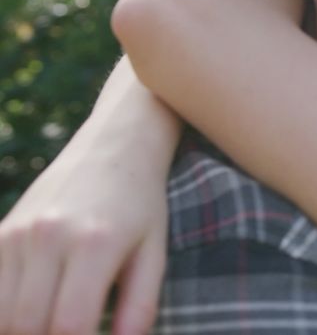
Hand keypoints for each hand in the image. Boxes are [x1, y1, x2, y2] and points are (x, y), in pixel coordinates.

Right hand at [0, 60, 176, 334]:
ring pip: (1, 314)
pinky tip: (29, 312)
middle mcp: (49, 237)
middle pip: (27, 324)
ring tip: (50, 327)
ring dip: (20, 330)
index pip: (69, 325)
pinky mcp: (1, 232)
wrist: (114, 147)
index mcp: (94, 245)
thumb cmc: (141, 205)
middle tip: (70, 334)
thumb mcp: (154, 251)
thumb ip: (140, 304)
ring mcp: (18, 233)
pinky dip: (4, 313)